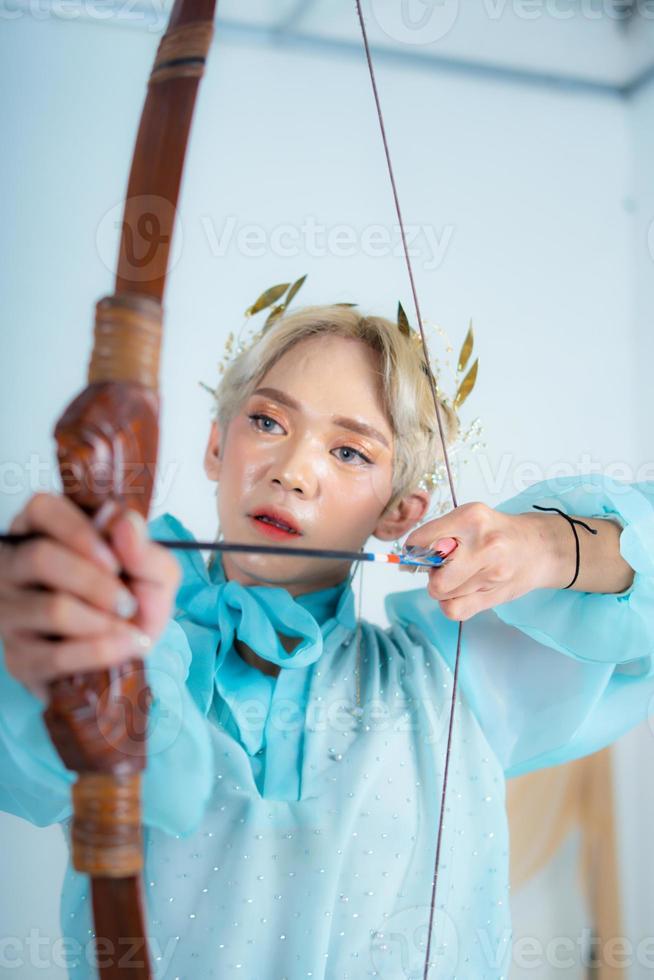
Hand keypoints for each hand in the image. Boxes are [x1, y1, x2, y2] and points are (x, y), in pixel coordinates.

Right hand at [0, 493, 179, 701]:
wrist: (129, 655)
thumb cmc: (134, 601)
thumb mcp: (154, 571)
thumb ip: (143, 547)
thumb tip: (124, 523)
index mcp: (44, 530)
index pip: (42, 510)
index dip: (80, 533)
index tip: (115, 562)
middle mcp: (15, 566)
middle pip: (40, 558)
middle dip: (96, 583)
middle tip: (127, 602)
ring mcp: (10, 613)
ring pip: (51, 608)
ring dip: (103, 621)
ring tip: (126, 627)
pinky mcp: (18, 657)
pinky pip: (56, 655)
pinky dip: (100, 652)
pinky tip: (122, 648)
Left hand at [404, 502, 569, 620]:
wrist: (540, 548)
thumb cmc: (499, 533)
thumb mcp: (471, 519)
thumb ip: (441, 533)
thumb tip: (409, 556)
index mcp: (471, 518)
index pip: (423, 539)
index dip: (413, 549)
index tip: (414, 552)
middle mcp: (484, 544)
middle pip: (435, 577)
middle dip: (432, 575)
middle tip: (444, 567)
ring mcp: (493, 573)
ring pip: (443, 594)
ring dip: (444, 588)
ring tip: (460, 576)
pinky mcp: (496, 595)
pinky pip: (455, 610)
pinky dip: (452, 605)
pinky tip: (462, 592)